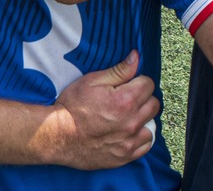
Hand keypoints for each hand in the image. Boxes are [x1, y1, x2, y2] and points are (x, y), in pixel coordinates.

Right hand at [43, 51, 159, 169]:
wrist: (59, 136)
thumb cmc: (73, 106)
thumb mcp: (92, 81)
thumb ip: (119, 70)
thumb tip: (136, 57)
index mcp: (125, 100)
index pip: (148, 84)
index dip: (137, 81)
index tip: (127, 84)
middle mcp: (132, 122)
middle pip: (154, 104)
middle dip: (143, 98)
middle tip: (127, 99)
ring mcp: (130, 141)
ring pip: (152, 124)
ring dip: (144, 118)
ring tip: (128, 116)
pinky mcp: (126, 155)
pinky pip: (146, 144)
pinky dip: (142, 136)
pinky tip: (129, 131)